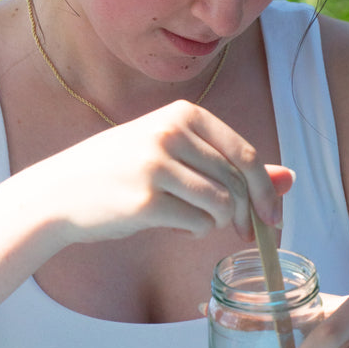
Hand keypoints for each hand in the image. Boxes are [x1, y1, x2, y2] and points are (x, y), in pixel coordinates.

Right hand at [31, 100, 292, 245]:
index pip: (244, 153)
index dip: (266, 189)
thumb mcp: (175, 154)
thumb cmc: (122, 172)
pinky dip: (195, 230)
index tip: (274, 217)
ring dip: (218, 222)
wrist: (59, 192)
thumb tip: (289, 179)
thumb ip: (230, 166)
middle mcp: (171, 132)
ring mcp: (157, 164)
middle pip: (237, 182)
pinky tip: (174, 224)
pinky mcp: (146, 199)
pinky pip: (198, 223)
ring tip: (194, 219)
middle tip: (245, 233)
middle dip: (248, 214)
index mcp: (182, 113)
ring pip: (222, 204)